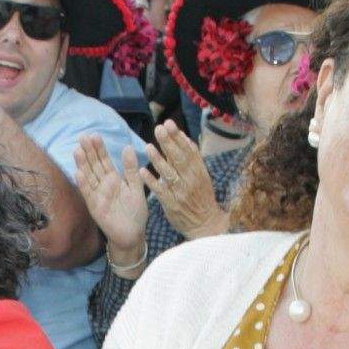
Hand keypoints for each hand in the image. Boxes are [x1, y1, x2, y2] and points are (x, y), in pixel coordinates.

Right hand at [74, 133, 148, 255]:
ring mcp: (97, 195)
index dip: (99, 148)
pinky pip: (89, 194)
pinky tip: (78, 173)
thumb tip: (128, 147)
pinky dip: (83, 184)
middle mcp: (103, 185)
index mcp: (114, 179)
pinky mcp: (95, 207)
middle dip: (88, 152)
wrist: (133, 235)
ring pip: (89, 177)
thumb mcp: (136, 187)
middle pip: (94, 166)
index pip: (104, 160)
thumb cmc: (135, 212)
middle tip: (82, 137)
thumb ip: (131, 169)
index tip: (94, 135)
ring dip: (83, 164)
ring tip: (77, 151)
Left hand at [145, 121, 223, 236]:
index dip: (178, 136)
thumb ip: (193, 158)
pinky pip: (161, 191)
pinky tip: (142, 171)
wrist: (206, 225)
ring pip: (169, 174)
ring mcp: (181, 193)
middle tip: (159, 128)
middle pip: (179, 159)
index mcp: (199, 171)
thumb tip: (185, 138)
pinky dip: (152, 181)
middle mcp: (191, 180)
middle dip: (168, 143)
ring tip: (148, 147)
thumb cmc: (201, 198)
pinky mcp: (172, 204)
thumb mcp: (202, 176)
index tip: (169, 123)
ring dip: (158, 160)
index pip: (188, 150)